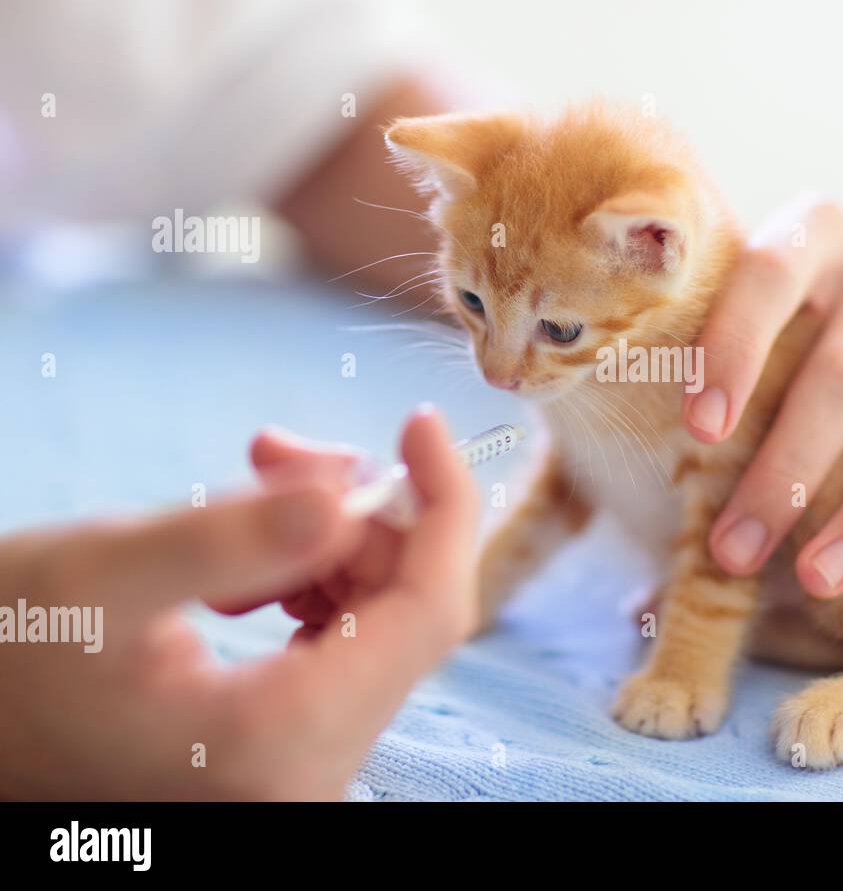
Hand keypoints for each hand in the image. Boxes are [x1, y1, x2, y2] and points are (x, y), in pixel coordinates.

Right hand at [0, 408, 477, 799]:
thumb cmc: (6, 656)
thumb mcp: (107, 574)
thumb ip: (238, 536)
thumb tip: (353, 495)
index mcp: (282, 739)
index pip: (429, 612)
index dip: (444, 506)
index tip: (419, 424)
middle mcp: (310, 771)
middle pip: (403, 612)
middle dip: (361, 511)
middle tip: (279, 450)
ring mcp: (301, 767)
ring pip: (375, 622)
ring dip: (331, 538)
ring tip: (251, 487)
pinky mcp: (281, 749)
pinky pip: (338, 646)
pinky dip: (308, 579)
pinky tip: (244, 561)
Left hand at [685, 195, 842, 619]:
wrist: (839, 326)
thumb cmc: (741, 350)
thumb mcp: (707, 336)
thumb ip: (665, 389)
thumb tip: (597, 527)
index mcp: (813, 234)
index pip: (772, 273)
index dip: (735, 349)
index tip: (696, 432)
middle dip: (787, 469)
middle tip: (732, 550)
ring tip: (816, 583)